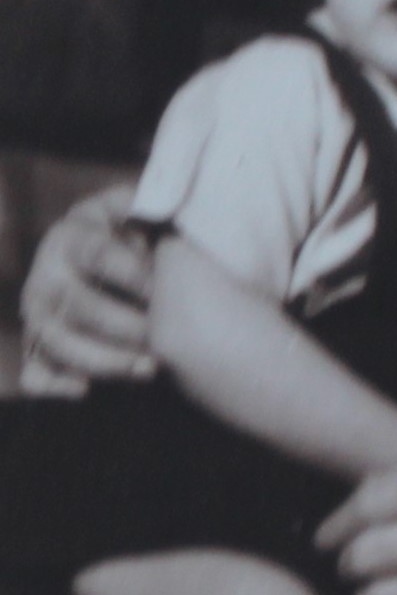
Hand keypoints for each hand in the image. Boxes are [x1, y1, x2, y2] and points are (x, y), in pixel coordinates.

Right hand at [20, 186, 153, 392]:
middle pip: (77, 304)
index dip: (133, 274)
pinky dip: (52, 384)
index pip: (96, 254)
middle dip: (125, 325)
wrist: (120, 262)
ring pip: (56, 341)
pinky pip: (33, 372)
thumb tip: (164, 204)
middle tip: (163, 338)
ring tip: (149, 369)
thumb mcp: (144, 211)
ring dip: (103, 360)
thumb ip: (152, 204)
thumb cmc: (141, 236)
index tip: (165, 290)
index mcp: (73, 234)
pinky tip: (84, 390)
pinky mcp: (38, 345)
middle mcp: (47, 271)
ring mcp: (39, 311)